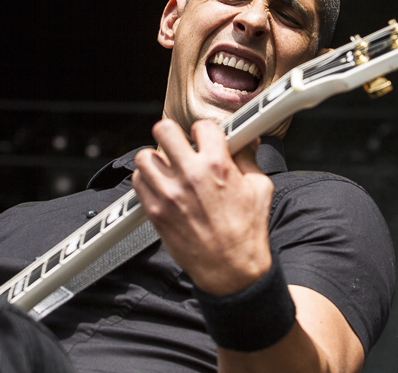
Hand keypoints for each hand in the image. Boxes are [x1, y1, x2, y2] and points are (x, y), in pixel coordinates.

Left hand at [132, 119, 273, 295]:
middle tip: (179, 144)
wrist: (231, 270)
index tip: (205, 139)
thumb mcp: (259, 188)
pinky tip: (160, 184)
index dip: (205, 132)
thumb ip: (249, 158)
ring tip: (167, 166)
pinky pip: (138, 182)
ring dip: (156, 158)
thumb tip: (247, 141)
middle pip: (164, 130)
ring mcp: (169, 193)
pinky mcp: (155, 211)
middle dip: (173, 134)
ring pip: (145, 156)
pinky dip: (146, 180)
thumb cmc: (246, 232)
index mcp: (217, 165)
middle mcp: (190, 175)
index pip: (202, 126)